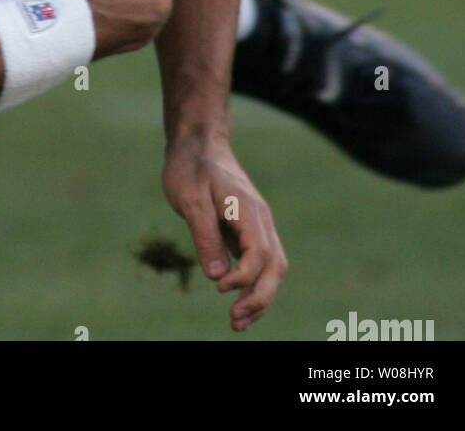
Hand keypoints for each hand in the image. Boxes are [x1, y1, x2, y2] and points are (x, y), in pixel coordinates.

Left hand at [162, 135, 286, 331]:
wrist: (198, 141)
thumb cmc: (190, 166)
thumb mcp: (190, 199)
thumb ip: (204, 235)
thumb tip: (216, 276)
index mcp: (249, 211)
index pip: (259, 254)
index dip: (243, 277)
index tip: (219, 287)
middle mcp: (261, 220)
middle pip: (275, 267)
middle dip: (259, 298)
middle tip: (234, 322)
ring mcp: (258, 224)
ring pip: (272, 267)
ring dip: (259, 296)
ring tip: (238, 322)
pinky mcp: (249, 229)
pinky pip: (260, 262)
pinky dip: (253, 284)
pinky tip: (238, 300)